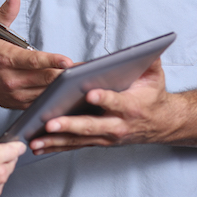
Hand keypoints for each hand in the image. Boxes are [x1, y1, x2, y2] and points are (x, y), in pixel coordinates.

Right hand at [0, 0, 72, 108]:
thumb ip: (7, 11)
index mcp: (5, 58)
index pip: (32, 61)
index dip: (51, 61)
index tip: (67, 60)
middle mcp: (10, 78)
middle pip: (45, 78)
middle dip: (66, 74)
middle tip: (85, 69)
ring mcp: (15, 93)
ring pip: (46, 92)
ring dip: (64, 86)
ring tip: (81, 78)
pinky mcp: (20, 103)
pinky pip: (42, 101)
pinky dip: (55, 96)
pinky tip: (67, 90)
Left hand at [28, 59, 179, 153]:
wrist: (162, 124)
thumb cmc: (152, 97)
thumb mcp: (155, 78)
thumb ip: (149, 62)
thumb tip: (145, 49)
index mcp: (130, 107)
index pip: (116, 102)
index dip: (104, 99)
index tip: (89, 94)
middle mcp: (117, 125)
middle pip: (91, 125)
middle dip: (69, 125)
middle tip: (50, 123)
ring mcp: (106, 136)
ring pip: (78, 139)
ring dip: (56, 141)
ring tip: (35, 140)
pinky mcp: (97, 141)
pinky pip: (74, 145)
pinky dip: (56, 147)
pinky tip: (37, 147)